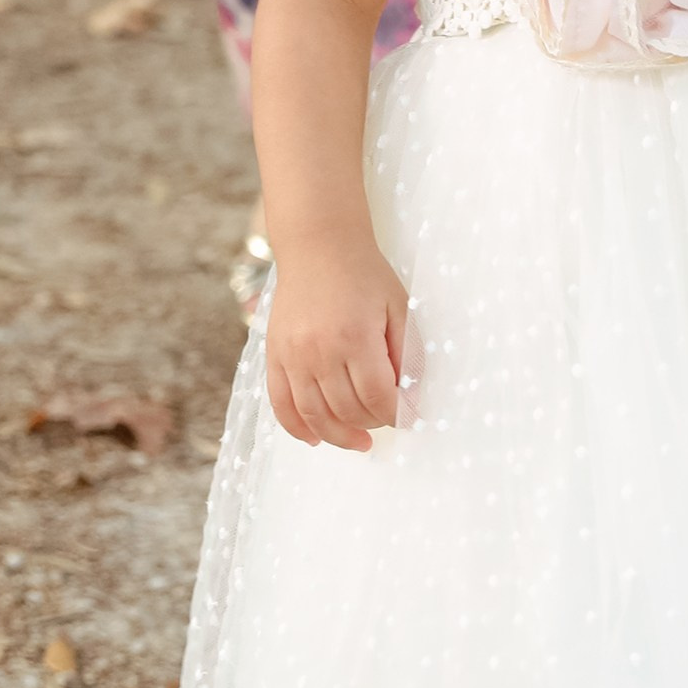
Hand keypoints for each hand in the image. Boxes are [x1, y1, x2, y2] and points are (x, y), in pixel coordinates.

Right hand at [263, 236, 408, 452]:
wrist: (319, 245)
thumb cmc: (365, 275)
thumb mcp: (398, 307)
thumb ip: (407, 353)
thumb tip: (412, 397)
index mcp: (356, 337)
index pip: (378, 397)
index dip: (398, 414)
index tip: (409, 417)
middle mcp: (320, 350)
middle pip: (349, 410)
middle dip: (373, 422)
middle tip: (386, 417)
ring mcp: (293, 354)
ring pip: (315, 416)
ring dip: (340, 436)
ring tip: (360, 441)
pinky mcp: (275, 354)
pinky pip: (280, 404)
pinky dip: (296, 428)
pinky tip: (315, 439)